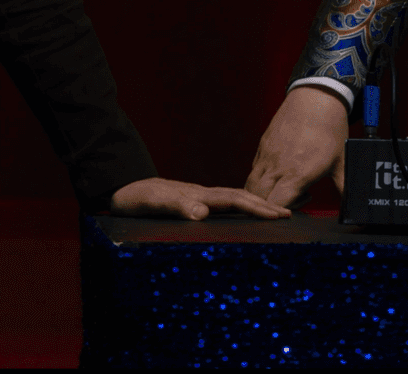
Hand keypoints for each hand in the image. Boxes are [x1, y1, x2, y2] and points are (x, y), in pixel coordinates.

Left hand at [109, 177, 289, 220]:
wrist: (119, 190)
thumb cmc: (133, 199)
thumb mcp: (152, 203)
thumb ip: (176, 205)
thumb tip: (203, 213)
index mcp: (198, 195)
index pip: (234, 201)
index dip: (258, 208)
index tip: (280, 214)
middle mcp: (201, 195)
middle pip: (239, 197)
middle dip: (264, 205)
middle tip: (288, 214)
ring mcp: (197, 198)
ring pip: (232, 200)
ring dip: (254, 206)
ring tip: (273, 213)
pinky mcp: (191, 204)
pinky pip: (222, 206)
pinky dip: (239, 209)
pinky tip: (241, 216)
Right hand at [243, 85, 349, 207]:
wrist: (317, 97)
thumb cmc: (330, 129)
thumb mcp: (342, 162)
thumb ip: (345, 187)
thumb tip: (353, 206)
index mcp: (298, 174)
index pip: (277, 206)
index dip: (282, 215)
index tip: (295, 214)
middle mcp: (278, 167)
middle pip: (258, 200)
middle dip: (269, 209)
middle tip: (290, 202)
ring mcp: (267, 156)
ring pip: (251, 186)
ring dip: (261, 196)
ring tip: (283, 190)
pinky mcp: (263, 147)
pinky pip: (254, 170)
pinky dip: (260, 180)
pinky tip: (278, 177)